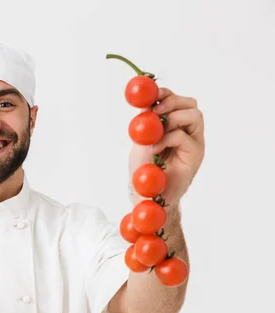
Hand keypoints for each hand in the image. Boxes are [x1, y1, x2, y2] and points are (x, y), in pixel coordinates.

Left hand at [129, 87, 204, 204]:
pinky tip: (154, 149)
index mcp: (175, 125)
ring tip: (155, 133)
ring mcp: (195, 142)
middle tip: (155, 111)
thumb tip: (144, 101)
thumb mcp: (141, 141)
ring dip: (172, 119)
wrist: (148, 195)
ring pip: (194, 115)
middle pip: (190, 103)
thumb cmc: (145, 171)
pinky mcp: (196, 154)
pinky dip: (166, 138)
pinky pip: (184, 136)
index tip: (151, 94)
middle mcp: (189, 131)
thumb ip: (145, 123)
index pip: (176, 100)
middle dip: (172, 102)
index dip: (165, 93)